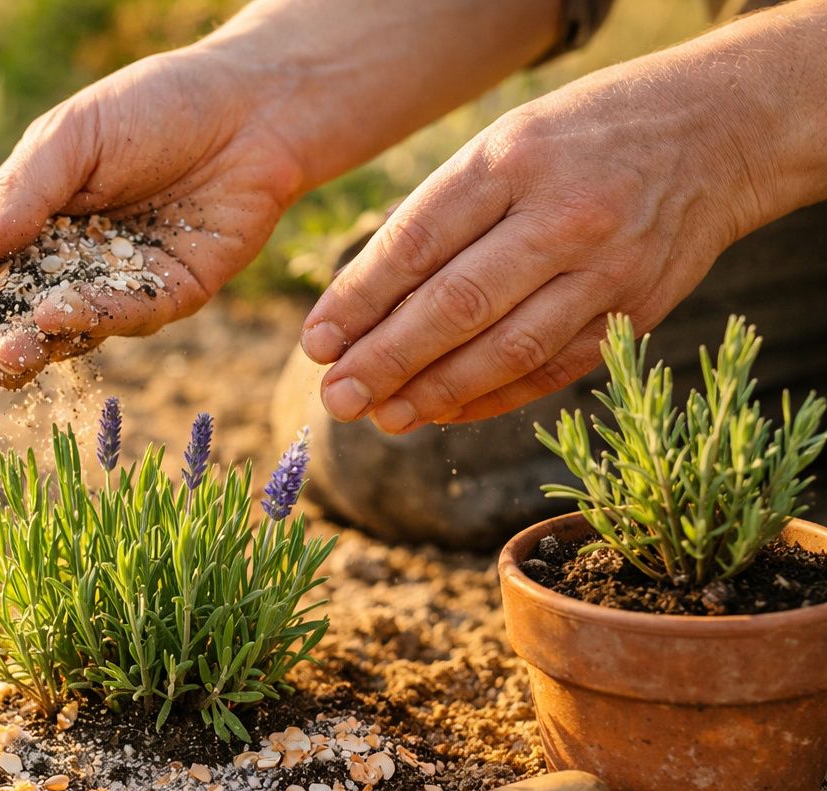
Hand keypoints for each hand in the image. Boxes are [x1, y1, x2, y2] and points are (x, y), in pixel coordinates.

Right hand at [0, 46, 305, 412]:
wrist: (250, 109)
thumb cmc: (150, 109)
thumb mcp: (71, 138)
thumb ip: (21, 195)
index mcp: (21, 223)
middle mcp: (59, 266)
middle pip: (1, 324)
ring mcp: (109, 289)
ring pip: (56, 336)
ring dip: (23, 354)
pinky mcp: (162, 300)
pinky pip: (119, 318)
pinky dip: (87, 322)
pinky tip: (55, 322)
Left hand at [300, 41, 780, 431]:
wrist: (719, 130)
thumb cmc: (577, 139)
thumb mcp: (503, 146)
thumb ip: (437, 219)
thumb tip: (358, 309)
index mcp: (513, 159)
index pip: (419, 242)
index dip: (360, 302)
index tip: (316, 344)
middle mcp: (564, 215)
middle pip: (458, 305)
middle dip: (387, 360)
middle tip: (337, 398)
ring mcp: (608, 267)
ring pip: (507, 348)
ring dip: (435, 392)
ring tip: (382, 416)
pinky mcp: (638, 310)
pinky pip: (553, 368)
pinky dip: (493, 397)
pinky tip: (443, 412)